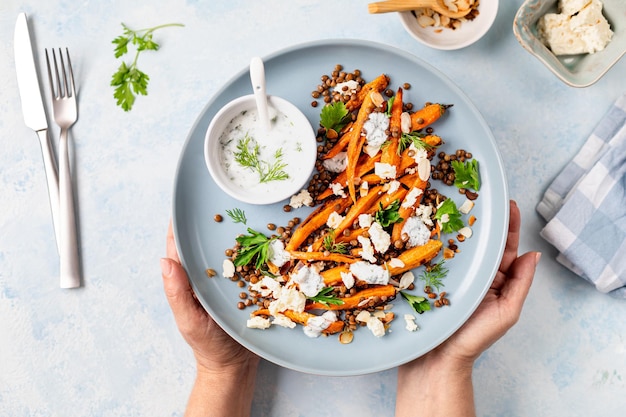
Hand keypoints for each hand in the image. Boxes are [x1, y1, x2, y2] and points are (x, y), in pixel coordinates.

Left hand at [161, 221, 258, 416]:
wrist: (235, 366)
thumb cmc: (208, 345)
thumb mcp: (189, 320)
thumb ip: (177, 293)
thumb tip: (165, 261)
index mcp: (190, 280)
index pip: (182, 247)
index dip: (182, 226)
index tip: (188, 205)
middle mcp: (210, 275)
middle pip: (209, 243)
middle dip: (215, 223)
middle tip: (225, 200)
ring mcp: (231, 279)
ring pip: (234, 251)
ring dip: (241, 234)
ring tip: (249, 213)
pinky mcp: (251, 285)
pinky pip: (254, 265)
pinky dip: (260, 253)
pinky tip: (270, 239)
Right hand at [426, 199, 538, 365]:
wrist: (437, 358)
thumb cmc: (473, 339)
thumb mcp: (507, 312)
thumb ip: (520, 284)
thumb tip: (534, 255)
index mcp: (496, 281)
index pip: (506, 249)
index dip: (509, 227)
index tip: (510, 204)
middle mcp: (475, 274)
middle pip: (482, 242)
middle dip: (484, 220)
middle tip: (481, 196)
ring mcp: (451, 274)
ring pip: (458, 245)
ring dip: (458, 226)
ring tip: (456, 203)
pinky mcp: (428, 277)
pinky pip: (434, 255)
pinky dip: (434, 240)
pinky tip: (431, 225)